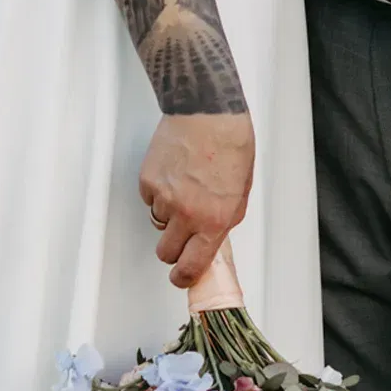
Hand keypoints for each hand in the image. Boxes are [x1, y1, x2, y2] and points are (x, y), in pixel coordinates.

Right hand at [138, 112, 255, 287]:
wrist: (208, 112)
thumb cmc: (231, 144)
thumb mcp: (241, 190)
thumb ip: (225, 219)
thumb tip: (212, 236)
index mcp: (215, 219)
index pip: (192, 266)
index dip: (184, 277)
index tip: (181, 277)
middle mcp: (187, 214)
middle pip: (166, 253)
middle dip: (173, 248)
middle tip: (180, 234)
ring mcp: (164, 198)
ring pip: (158, 223)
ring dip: (167, 215)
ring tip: (184, 187)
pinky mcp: (148, 181)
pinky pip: (149, 199)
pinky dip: (158, 192)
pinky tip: (174, 173)